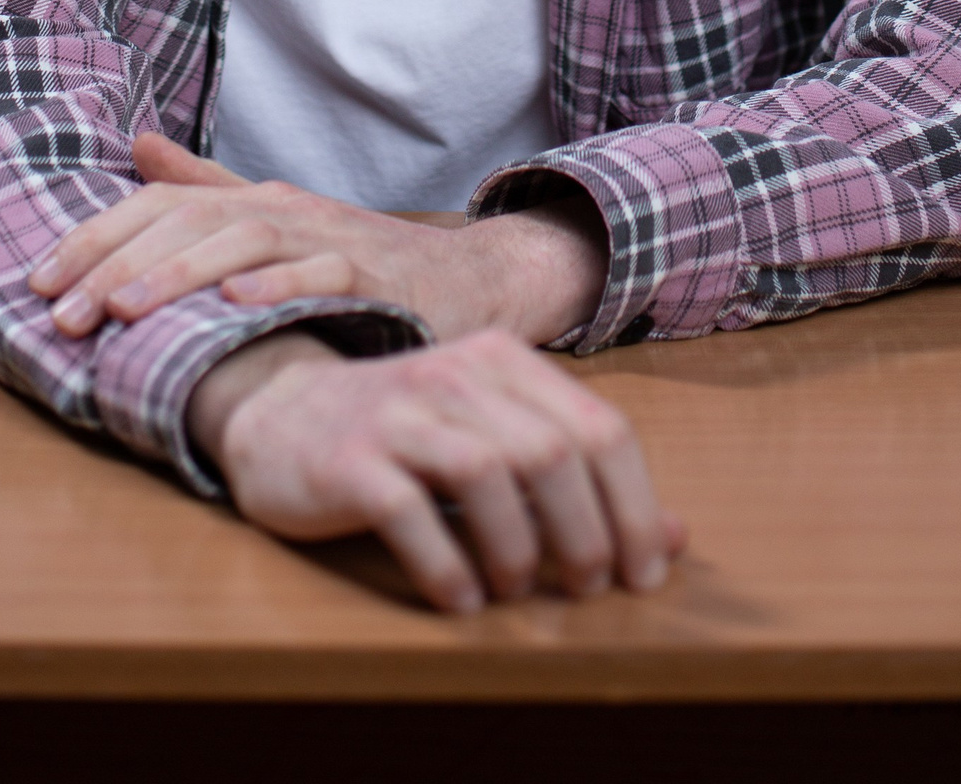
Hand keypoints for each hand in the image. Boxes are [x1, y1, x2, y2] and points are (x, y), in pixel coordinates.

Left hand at [28, 133, 608, 344]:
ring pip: (245, 242)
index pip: (158, 206)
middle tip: (60, 312)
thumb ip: (205, 186)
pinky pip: (325, 273)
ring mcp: (332, 238)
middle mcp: (285, 209)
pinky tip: (238, 301)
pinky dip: (281, 283)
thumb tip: (135, 145)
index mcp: (252, 200)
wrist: (467, 279)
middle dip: (117, 265)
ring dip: (180, 273)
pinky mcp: (377, 276)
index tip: (36, 284)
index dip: (95, 238)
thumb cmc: (356, 258)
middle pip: (190, 221)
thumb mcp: (275, 221)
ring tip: (124, 308)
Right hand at [188, 324, 684, 612]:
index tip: (644, 572)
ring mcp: (399, 413)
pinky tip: (463, 599)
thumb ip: (584, 481)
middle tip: (586, 589)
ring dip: (518, 550)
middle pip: (552, 453)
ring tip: (517, 590)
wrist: (282, 412)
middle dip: (586, 533)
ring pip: (488, 474)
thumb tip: (679, 540)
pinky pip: (410, 512)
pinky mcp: (348, 458)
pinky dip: (446, 565)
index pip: (600, 428)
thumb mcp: (499, 438)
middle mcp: (457, 375)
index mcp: (504, 362)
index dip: (635, 506)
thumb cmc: (408, 434)